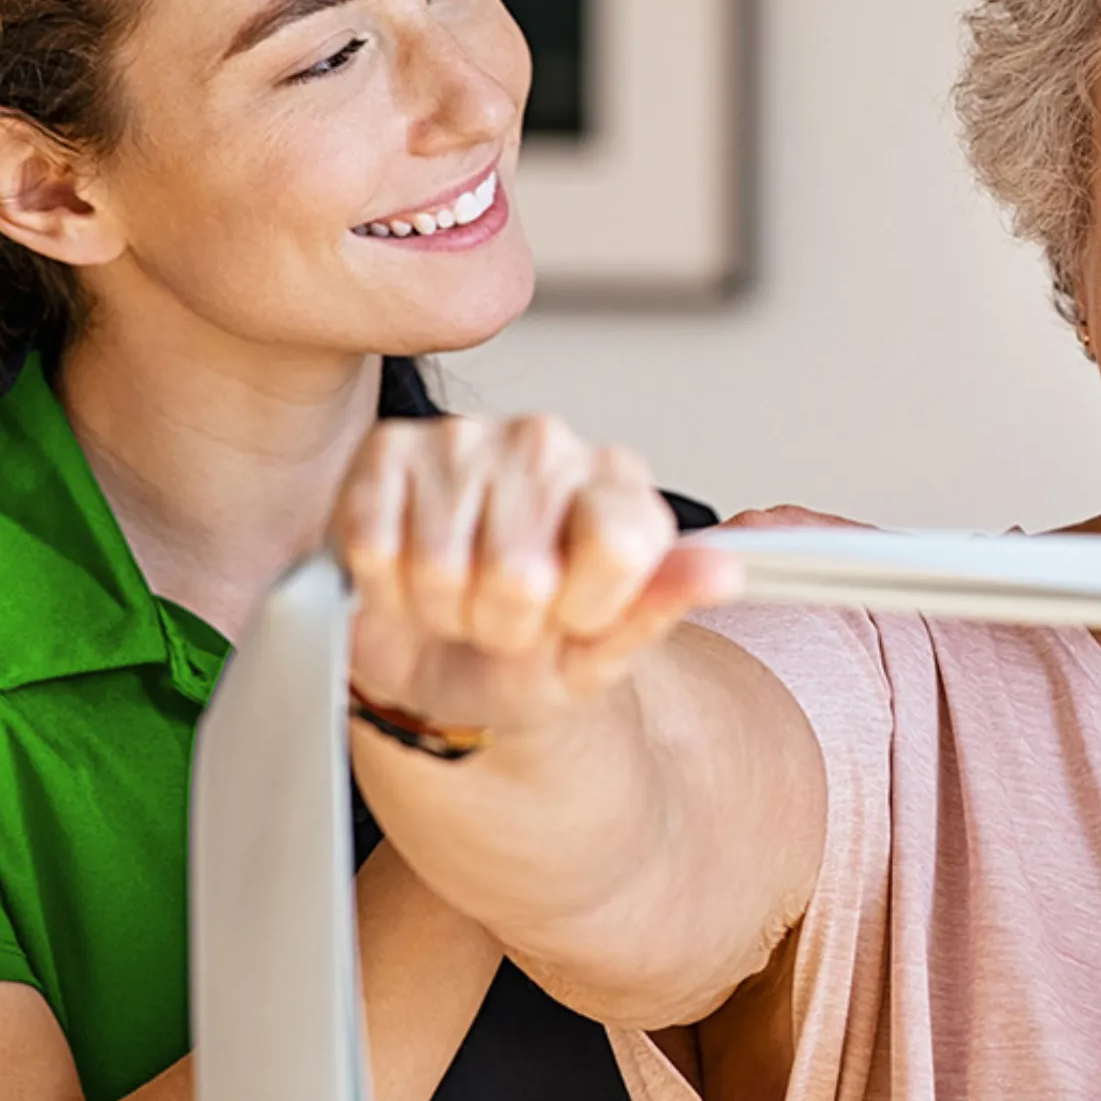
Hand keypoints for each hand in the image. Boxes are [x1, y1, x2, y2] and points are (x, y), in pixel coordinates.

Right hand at [333, 415, 741, 737]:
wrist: (442, 663)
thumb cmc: (529, 652)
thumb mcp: (604, 653)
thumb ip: (661, 607)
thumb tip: (722, 572)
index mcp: (620, 483)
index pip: (621, 544)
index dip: (586, 608)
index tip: (574, 617)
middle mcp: (550, 443)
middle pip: (522, 571)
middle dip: (506, 621)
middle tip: (505, 616)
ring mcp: (466, 437)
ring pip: (445, 566)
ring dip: (444, 609)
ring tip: (458, 599)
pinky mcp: (387, 449)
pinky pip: (378, 549)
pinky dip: (388, 589)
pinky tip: (408, 577)